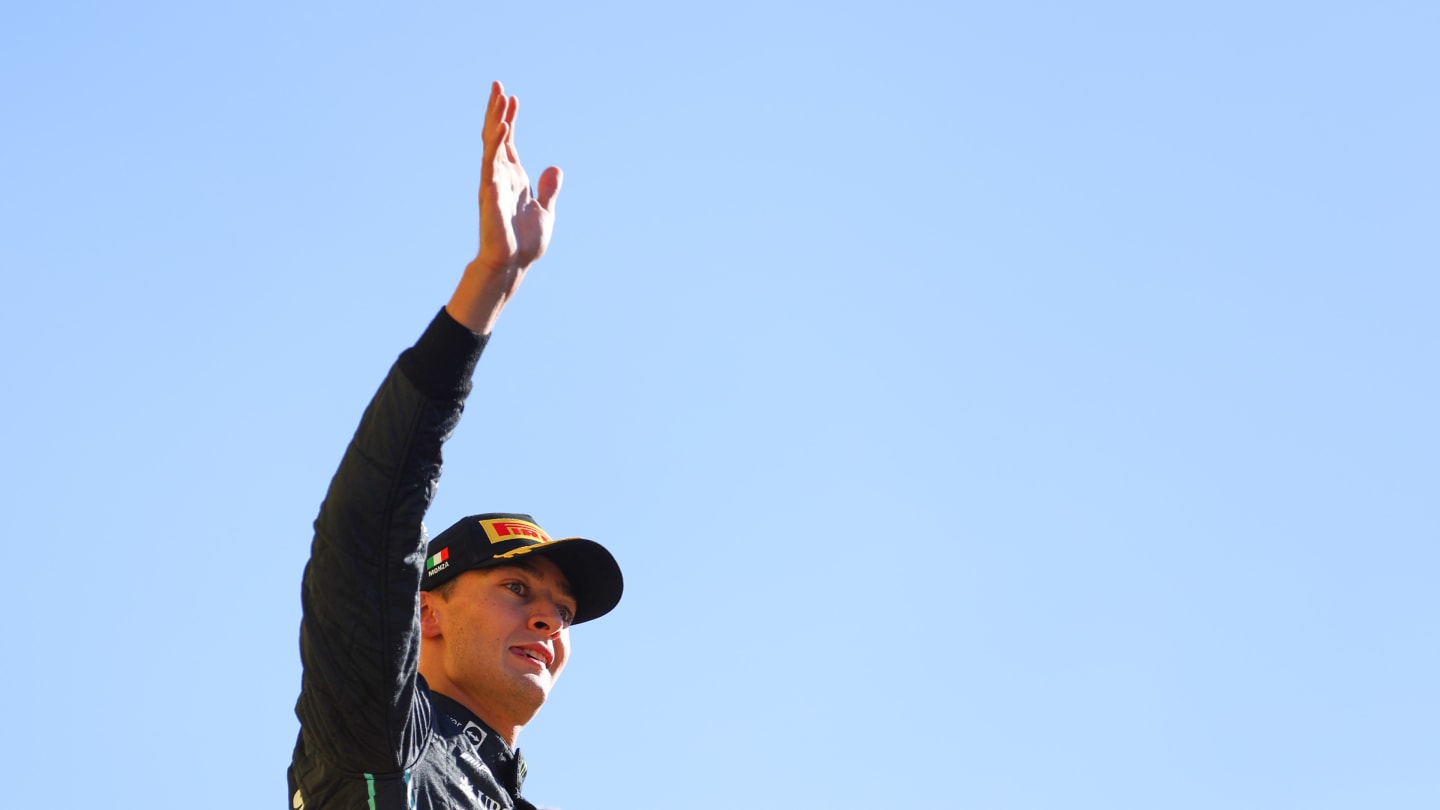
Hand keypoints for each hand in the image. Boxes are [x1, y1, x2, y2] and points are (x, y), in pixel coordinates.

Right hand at [447, 81, 562, 333]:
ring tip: (498, 100)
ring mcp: (493, 184)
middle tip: (498, 85)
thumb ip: (548, 190)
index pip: (509, 141)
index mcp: (514, 178)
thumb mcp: (545, 211)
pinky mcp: (490, 195)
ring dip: (495, 122)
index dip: (510, 119)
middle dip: (497, 111)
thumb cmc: (525, 243)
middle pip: (497, 136)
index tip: (513, 97)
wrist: (513, 265)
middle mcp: (501, 176)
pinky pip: (490, 166)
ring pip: (492, 146)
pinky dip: (494, 148)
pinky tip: (498, 130)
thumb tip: (555, 168)